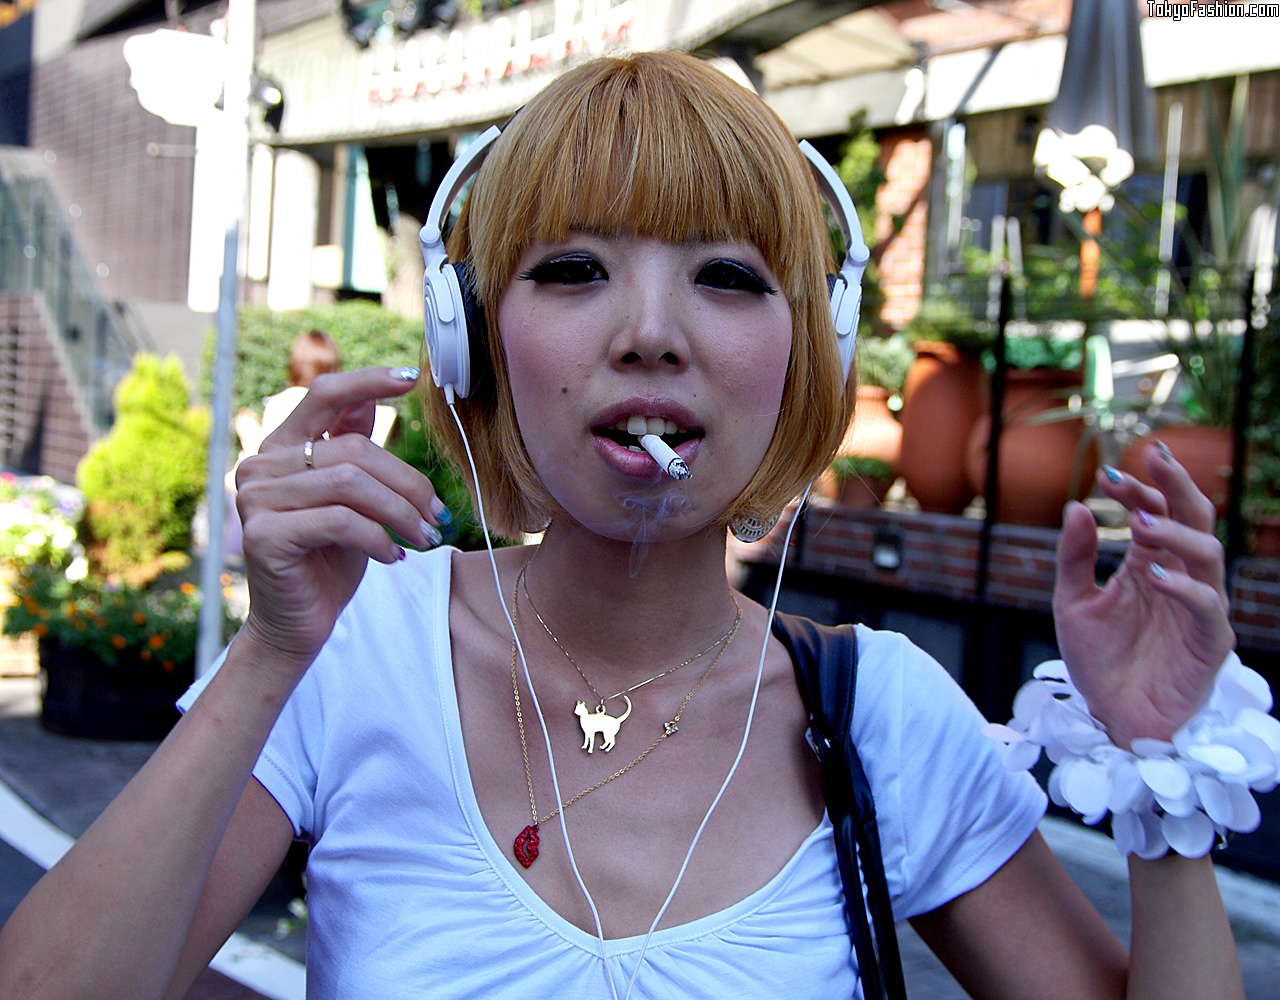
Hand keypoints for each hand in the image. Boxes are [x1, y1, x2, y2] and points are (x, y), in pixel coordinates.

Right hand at [233, 367, 443, 674]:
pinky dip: (378, 538)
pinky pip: (340, 522)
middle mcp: (261, 465)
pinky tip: (393, 556)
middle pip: (354, 449)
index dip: (368, 382)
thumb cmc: (330, 561)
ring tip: (423, 537)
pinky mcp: (264, 535)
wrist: (299, 624)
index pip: (323, 395)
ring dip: (400, 513)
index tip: (412, 378)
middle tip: (437, 516)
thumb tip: (375, 404)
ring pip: (351, 485)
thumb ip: (352, 452)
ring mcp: (256, 498)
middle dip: (407, 482)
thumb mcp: (351, 501)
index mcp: (282, 448)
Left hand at [1053, 442, 1235, 748]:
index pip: (1156, 513)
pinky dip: (1185, 587)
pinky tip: (1155, 575)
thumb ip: (1074, 558)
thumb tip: (1076, 506)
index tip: (1109, 473)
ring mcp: (1199, 609)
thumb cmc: (1098, 662)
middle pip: (1194, 519)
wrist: (1111, 719)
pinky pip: (1208, 608)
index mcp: (1151, 564)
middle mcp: (1181, 579)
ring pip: (1209, 555)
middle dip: (1177, 486)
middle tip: (1156, 458)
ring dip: (1177, 534)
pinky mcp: (1209, 643)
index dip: (1139, 490)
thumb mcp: (1073, 603)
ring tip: (1143, 525)